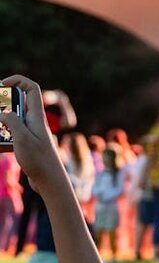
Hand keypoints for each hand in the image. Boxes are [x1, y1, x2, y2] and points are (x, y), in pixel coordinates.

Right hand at [0, 75, 61, 192]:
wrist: (51, 182)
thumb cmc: (40, 161)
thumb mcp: (22, 139)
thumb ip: (12, 121)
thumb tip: (2, 112)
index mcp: (36, 116)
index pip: (31, 88)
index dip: (18, 81)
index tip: (2, 84)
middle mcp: (35, 121)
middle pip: (18, 103)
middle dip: (3, 105)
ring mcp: (31, 133)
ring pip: (12, 120)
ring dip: (1, 124)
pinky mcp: (27, 144)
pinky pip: (12, 135)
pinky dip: (3, 138)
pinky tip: (0, 145)